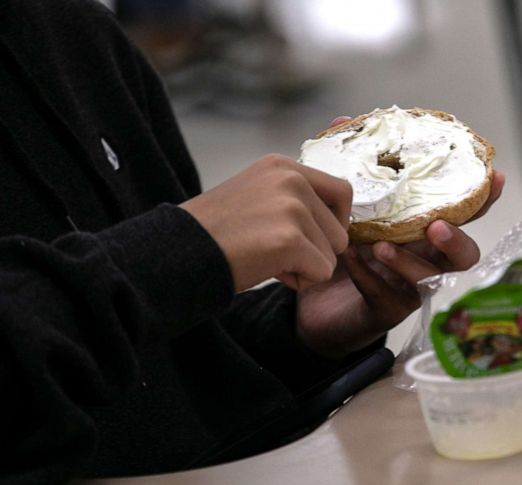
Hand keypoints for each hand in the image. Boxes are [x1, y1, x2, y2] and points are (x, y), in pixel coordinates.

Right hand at [180, 154, 351, 291]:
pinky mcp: (291, 239)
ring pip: (333, 253)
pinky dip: (300, 281)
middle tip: (276, 252)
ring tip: (268, 258)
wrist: (179, 252)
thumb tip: (336, 224)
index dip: (333, 222)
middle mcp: (292, 180)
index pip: (342, 192)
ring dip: (306, 266)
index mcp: (283, 166)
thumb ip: (293, 199)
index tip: (310, 236)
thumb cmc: (216, 233)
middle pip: (340, 229)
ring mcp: (292, 208)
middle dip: (316, 250)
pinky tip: (268, 270)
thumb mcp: (257, 196)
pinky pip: (322, 272)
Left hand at [295, 116, 504, 355]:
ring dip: (409, 261)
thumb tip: (341, 122)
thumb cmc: (339, 241)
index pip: (464, 212)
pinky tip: (350, 259)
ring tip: (381, 246)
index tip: (496, 177)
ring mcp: (411, 288)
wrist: (311, 290)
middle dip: (455, 240)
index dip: (484, 197)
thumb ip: (347, 164)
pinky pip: (387, 296)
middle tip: (436, 226)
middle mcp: (428, 259)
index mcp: (425, 228)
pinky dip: (369, 276)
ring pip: (429, 280)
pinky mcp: (387, 311)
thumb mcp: (342, 200)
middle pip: (464, 256)